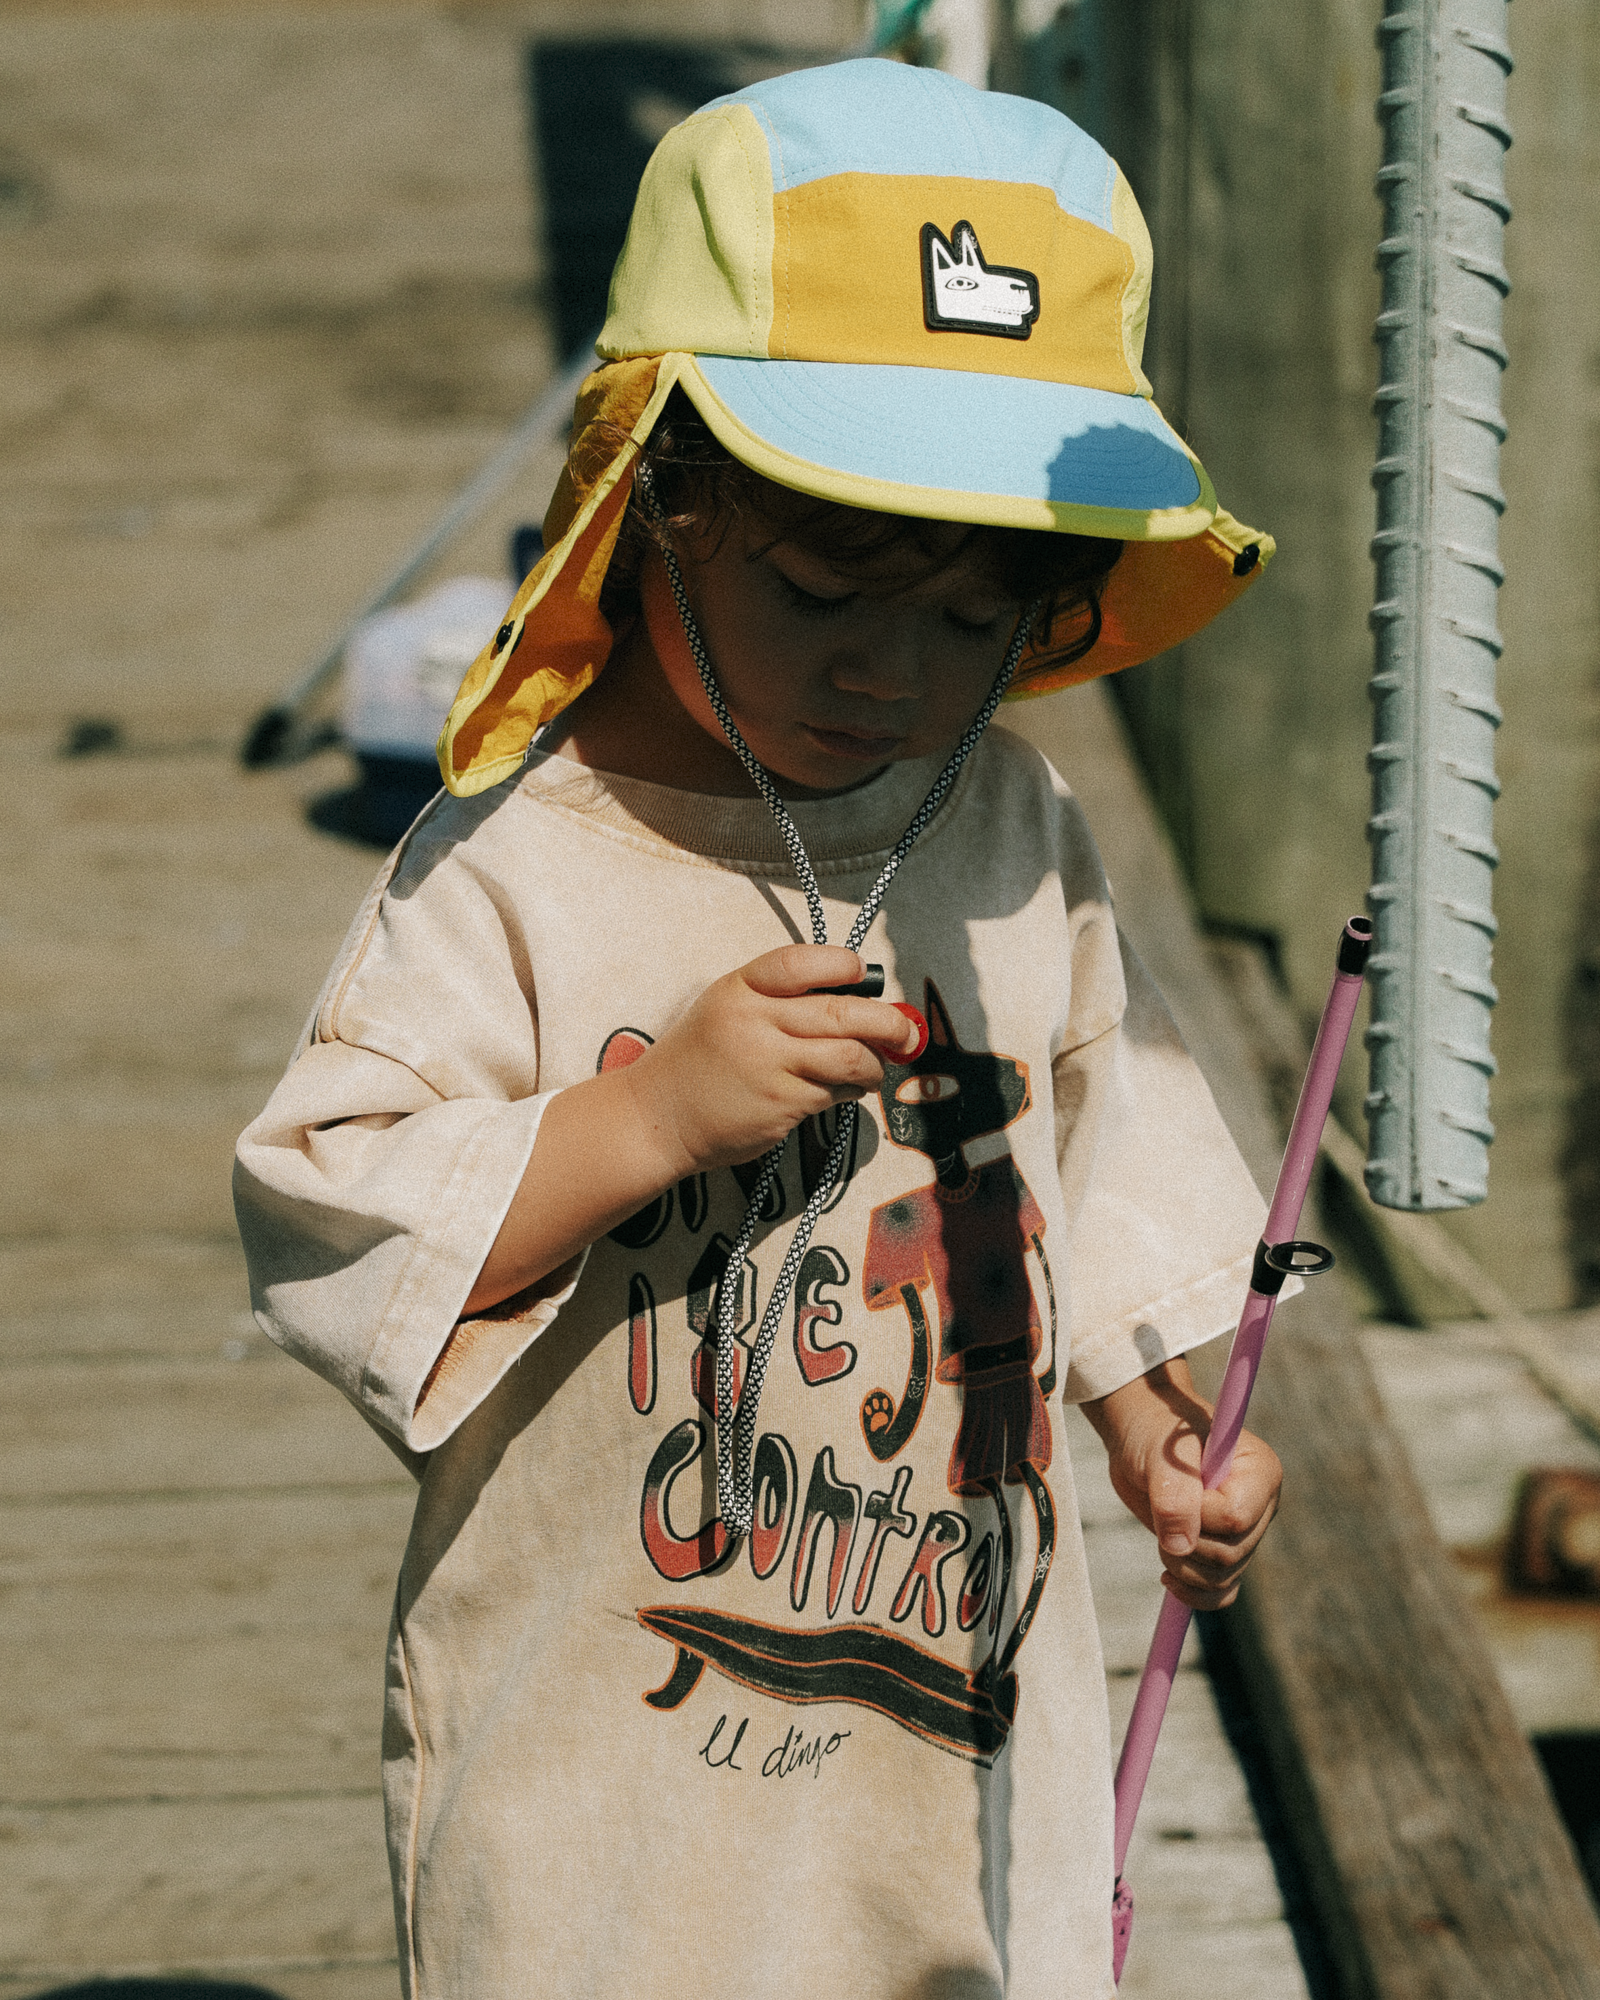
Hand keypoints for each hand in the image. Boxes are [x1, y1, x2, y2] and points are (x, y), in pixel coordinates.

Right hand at [622, 944, 921, 1178]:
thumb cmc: (698, 1062)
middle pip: (843, 1012)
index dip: (844, 966)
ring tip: (874, 1067)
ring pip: (850, 1055)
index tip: (863, 975)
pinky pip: (835, 1092)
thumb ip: (778, 998)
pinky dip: (851, 1091)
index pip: (803, 962)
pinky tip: (843, 1090)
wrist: (656, 1117)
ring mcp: (769, 1066)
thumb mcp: (725, 1008)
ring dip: (875, 1063)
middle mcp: (755, 1022)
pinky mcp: (781, 1105)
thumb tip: (851, 995)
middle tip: (905, 1031)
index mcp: (740, 988)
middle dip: (888, 1022)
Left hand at [1082, 1359, 1281, 1609]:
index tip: (1172, 1490)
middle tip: (1160, 1511)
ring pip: (1223, 1577)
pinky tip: (1169, 1577)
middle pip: (1230, 1553)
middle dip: (1186, 1544)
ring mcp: (1244, 1532)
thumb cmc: (1155, 1433)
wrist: (1141, 1436)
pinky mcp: (1223, 1550)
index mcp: (1260, 1472)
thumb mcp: (1160, 1455)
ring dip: (1183, 1567)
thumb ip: (1173, 1496)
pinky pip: (1221, 1593)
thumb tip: (1180, 1546)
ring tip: (1161, 1533)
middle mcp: (1260, 1505)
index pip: (1235, 1518)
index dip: (1197, 1516)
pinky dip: (1194, 1594)